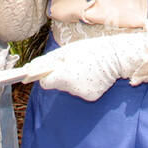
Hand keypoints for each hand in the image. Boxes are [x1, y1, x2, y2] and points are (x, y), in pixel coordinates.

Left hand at [23, 34, 144, 101]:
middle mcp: (72, 89)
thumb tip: (30, 67)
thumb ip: (48, 60)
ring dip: (72, 79)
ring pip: (68, 88)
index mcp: (64, 76)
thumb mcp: (67, 51)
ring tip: (85, 67)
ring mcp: (82, 94)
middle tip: (72, 64)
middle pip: (57, 85)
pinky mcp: (91, 97)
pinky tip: (92, 75)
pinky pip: (80, 91)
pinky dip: (83, 84)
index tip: (48, 70)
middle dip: (60, 76)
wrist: (117, 56)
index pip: (45, 83)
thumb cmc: (90, 50)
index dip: (45, 75)